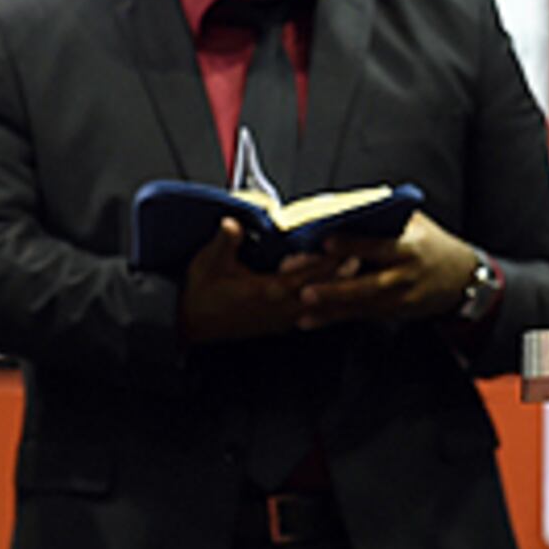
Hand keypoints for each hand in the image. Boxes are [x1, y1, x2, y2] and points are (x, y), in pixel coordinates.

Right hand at [178, 219, 351, 344]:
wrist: (187, 325)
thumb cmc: (199, 294)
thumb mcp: (208, 263)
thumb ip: (225, 242)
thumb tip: (232, 223)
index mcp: (267, 291)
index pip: (307, 275)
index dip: (328, 261)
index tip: (345, 247)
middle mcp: (279, 309)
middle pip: (321, 290)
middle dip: (341, 273)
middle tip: (360, 256)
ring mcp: (280, 319)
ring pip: (318, 304)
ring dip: (335, 288)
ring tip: (353, 272)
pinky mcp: (276, 324)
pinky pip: (308, 312)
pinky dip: (322, 300)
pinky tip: (330, 293)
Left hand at [293, 210, 480, 327]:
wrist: (461, 277)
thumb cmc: (428, 242)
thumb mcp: (413, 222)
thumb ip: (380, 215)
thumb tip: (338, 204)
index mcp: (408, 246)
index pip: (377, 244)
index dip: (352, 243)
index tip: (326, 241)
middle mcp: (405, 274)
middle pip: (367, 283)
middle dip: (335, 288)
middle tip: (305, 288)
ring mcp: (400, 297)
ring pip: (361, 304)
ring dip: (330, 307)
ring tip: (302, 307)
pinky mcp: (394, 312)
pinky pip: (359, 315)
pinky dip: (333, 318)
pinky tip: (308, 320)